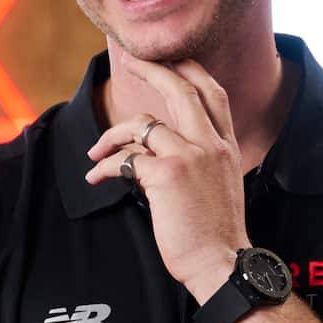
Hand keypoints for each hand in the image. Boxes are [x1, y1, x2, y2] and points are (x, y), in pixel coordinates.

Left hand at [82, 57, 247, 300]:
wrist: (222, 263)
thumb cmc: (215, 233)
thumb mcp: (218, 184)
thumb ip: (198, 159)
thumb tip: (157, 151)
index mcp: (226, 146)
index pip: (212, 92)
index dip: (188, 70)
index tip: (168, 59)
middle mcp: (211, 144)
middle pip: (180, 89)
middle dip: (152, 68)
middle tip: (128, 61)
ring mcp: (190, 156)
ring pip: (142, 124)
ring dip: (111, 135)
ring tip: (96, 153)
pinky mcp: (166, 175)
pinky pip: (126, 159)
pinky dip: (105, 166)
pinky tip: (96, 177)